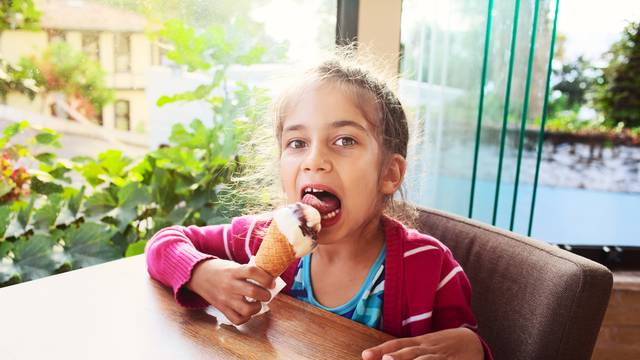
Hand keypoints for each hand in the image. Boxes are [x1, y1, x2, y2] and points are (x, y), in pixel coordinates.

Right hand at [187, 259, 274, 324]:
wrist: (198, 275)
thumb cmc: (221, 270)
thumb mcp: (233, 266)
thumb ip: (248, 272)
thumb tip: (268, 281)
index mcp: (233, 271)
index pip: (253, 272)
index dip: (266, 277)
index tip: (272, 282)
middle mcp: (229, 285)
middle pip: (253, 292)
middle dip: (266, 295)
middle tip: (266, 294)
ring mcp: (225, 298)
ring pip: (247, 309)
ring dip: (257, 308)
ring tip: (257, 303)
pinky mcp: (222, 308)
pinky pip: (237, 319)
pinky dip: (246, 318)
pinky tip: (247, 311)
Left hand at [362, 328, 482, 359]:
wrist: (471, 341)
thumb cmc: (442, 344)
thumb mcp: (424, 344)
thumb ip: (407, 350)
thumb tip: (384, 356)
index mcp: (418, 342)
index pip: (396, 344)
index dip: (381, 349)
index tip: (365, 355)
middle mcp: (427, 348)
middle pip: (410, 352)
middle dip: (397, 357)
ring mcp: (440, 356)